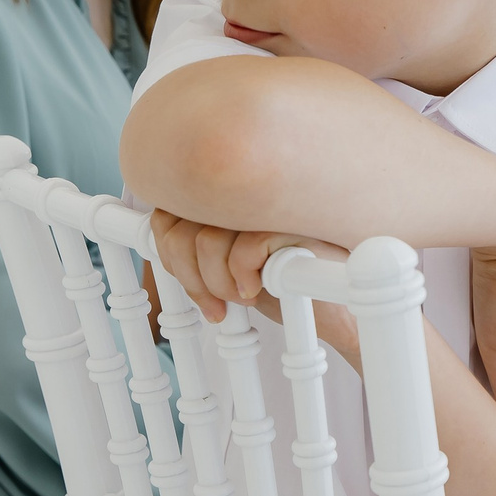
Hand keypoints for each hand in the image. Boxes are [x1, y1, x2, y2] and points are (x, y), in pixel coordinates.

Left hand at [148, 211, 358, 357]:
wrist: (337, 308)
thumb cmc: (282, 281)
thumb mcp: (226, 263)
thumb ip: (195, 242)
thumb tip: (158, 236)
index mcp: (230, 190)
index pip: (169, 210)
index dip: (171, 254)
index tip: (194, 285)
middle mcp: (247, 187)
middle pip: (183, 227)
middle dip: (192, 278)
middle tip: (217, 301)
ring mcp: (271, 200)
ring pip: (208, 242)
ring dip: (218, 284)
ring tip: (242, 295)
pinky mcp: (295, 221)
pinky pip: (243, 251)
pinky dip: (243, 279)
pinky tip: (262, 288)